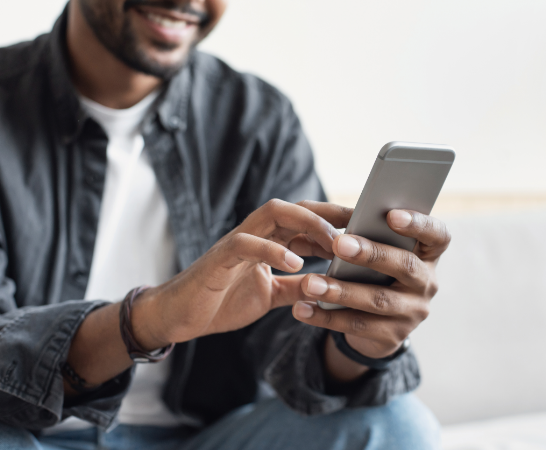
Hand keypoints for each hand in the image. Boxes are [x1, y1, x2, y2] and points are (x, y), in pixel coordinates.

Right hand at [134, 200, 351, 347]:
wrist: (179, 316)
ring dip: (307, 224)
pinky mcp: (219, 259)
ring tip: (334, 241)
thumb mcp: (271, 295)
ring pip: (274, 214)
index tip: (366, 230)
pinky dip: (273, 251)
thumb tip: (329, 285)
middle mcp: (255, 235)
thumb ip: (296, 286)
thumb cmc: (222, 300)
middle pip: (296, 209)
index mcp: (267, 242)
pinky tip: (296, 264)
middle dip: (330, 213)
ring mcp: (236, 243)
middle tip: (361, 224)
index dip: (336, 223)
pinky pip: (246, 244)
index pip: (306, 222)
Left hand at [291, 209, 450, 359]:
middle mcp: (427, 283)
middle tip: (339, 244)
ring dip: (341, 291)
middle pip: (406, 266)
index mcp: (427, 254)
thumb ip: (365, 237)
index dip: (418, 224)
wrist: (376, 325)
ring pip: (378, 300)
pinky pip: (357, 326)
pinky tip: (302, 309)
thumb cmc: (374, 273)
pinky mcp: (392, 337)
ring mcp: (413, 313)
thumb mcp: (377, 254)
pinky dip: (326, 316)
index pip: (437, 236)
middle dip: (371, 254)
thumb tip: (327, 225)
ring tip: (310, 283)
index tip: (391, 215)